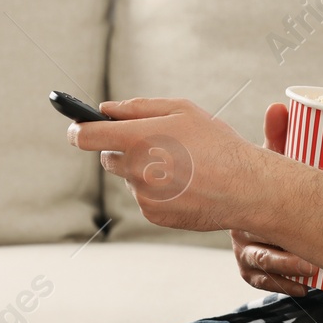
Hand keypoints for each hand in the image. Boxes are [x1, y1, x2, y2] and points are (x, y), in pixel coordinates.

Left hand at [66, 96, 275, 231]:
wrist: (245, 187)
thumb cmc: (216, 143)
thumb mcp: (182, 110)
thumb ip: (138, 107)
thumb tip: (106, 109)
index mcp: (137, 138)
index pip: (86, 136)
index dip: (77, 130)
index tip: (76, 128)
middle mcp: (134, 169)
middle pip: (108, 158)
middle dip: (123, 149)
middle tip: (154, 145)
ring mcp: (142, 195)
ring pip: (129, 178)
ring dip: (144, 171)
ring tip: (180, 166)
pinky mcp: (152, 214)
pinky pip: (144, 198)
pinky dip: (157, 191)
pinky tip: (184, 184)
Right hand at [232, 103, 316, 295]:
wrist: (254, 202)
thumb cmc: (264, 180)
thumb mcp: (272, 159)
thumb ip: (276, 136)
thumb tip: (279, 106)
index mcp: (240, 202)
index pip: (246, 210)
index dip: (264, 221)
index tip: (287, 224)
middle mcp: (238, 228)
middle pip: (255, 245)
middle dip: (281, 254)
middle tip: (310, 260)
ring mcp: (243, 250)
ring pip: (260, 265)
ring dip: (287, 270)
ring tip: (312, 272)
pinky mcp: (250, 270)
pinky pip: (262, 282)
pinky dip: (283, 285)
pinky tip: (303, 288)